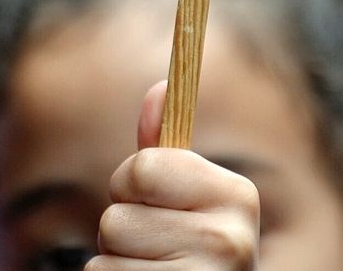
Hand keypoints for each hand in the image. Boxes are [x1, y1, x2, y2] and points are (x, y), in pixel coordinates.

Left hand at [92, 81, 259, 268]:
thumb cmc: (188, 254)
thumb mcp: (185, 201)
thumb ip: (165, 150)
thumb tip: (158, 89)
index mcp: (238, 196)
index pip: (141, 168)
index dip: (130, 185)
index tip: (152, 201)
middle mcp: (232, 244)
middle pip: (115, 220)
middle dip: (120, 235)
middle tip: (153, 251)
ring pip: (104, 264)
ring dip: (114, 270)